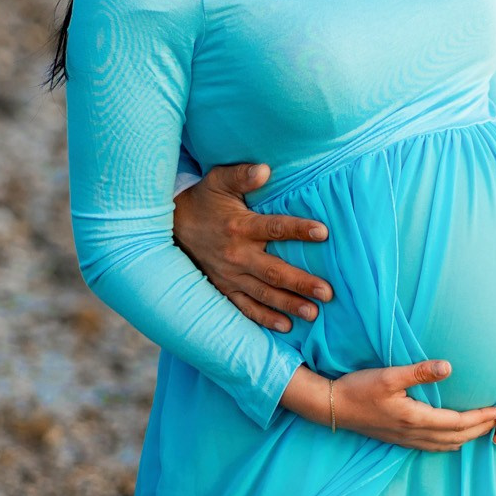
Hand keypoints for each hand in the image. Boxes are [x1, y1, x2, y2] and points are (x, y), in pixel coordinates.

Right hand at [173, 162, 330, 331]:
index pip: (275, 229)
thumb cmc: (203, 201)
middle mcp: (236, 255)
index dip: (298, 230)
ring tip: (313, 314)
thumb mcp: (219, 181)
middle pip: (273, 271)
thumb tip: (265, 169)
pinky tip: (285, 326)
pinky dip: (264, 318)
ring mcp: (229, 276)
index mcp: (240, 227)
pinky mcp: (223, 289)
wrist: (168, 228)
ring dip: (288, 304)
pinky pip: (244, 308)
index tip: (323, 232)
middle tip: (327, 292)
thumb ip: (242, 175)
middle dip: (301, 283)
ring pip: (263, 293)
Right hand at [282, 361, 495, 451]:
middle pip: (456, 438)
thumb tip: (449, 367)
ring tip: (483, 429)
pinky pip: (432, 447)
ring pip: (445, 445)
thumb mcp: (389, 376)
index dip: (481, 418)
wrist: (331, 407)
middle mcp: (413, 434)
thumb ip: (420, 372)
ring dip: (466, 438)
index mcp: (415, 419)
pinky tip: (453, 436)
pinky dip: (449, 442)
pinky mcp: (398, 439)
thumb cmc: (359, 388)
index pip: (458, 422)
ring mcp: (406, 440)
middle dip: (480, 430)